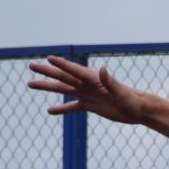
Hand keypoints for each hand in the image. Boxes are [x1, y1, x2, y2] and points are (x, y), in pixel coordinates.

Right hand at [27, 55, 146, 124]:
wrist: (139, 110)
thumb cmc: (132, 100)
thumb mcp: (121, 92)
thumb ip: (110, 81)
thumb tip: (103, 69)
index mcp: (93, 78)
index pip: (74, 70)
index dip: (61, 64)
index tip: (48, 58)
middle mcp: (87, 84)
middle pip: (62, 77)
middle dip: (46, 71)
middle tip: (31, 66)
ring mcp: (87, 94)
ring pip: (63, 89)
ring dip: (47, 87)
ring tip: (30, 84)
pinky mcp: (90, 105)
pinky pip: (72, 107)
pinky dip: (61, 109)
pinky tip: (49, 110)